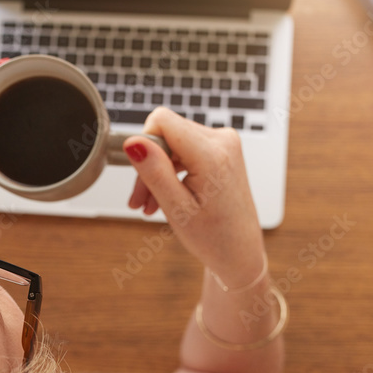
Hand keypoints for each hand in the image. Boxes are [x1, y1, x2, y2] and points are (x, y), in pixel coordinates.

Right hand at [124, 108, 264, 285]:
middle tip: (140, 201)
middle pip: (166, 134)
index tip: (141, 175)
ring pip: (173, 143)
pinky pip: (185, 149)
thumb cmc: (213, 237)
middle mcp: (222, 140)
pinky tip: (165, 196)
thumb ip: (154, 171)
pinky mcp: (222, 149)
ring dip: (158, 171)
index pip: (161, 120)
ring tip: (150, 204)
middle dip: (149, 165)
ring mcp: (224, 143)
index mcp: (212, 154)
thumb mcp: (176, 208)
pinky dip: (172, 171)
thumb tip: (133, 141)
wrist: (239, 252)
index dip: (144, 144)